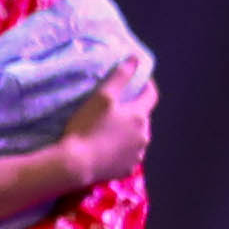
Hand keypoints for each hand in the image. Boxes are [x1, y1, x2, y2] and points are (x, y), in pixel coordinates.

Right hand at [64, 63, 157, 184]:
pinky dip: (121, 150)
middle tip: (114, 110)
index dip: (147, 86)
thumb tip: (136, 59)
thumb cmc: (88, 127)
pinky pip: (128, 155)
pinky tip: (107, 149)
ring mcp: (137, 154)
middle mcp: (144, 135)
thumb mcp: (101, 97)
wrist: (76, 164)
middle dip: (133, 112)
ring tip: (108, 131)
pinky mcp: (127, 169)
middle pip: (142, 118)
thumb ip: (120, 77)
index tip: (139, 81)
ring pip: (136, 138)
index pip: (151, 96)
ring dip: (128, 132)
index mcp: (140, 116)